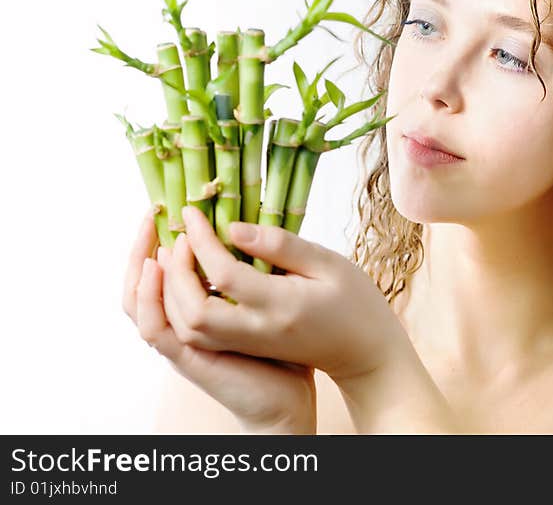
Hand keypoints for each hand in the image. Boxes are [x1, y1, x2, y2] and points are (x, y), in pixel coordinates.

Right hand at [123, 211, 316, 433]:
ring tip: (155, 233)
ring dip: (141, 266)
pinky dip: (149, 297)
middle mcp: (184, 326)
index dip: (159, 242)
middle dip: (141, 247)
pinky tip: (157, 267)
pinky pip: (155, 327)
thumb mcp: (272, 298)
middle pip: (142, 284)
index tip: (173, 208)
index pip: (164, 274)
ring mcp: (182, 343)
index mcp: (201, 311)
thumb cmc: (284, 350)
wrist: (292, 399)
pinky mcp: (188, 358)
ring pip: (140, 303)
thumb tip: (243, 229)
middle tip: (154, 212)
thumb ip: (255, 268)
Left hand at [163, 206, 410, 383]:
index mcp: (281, 305)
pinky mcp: (246, 348)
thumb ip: (282, 246)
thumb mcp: (329, 263)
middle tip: (180, 236)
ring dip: (174, 293)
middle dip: (176, 273)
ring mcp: (249, 344)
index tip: (193, 211)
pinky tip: (190, 279)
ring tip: (179, 254)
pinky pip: (200, 334)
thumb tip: (234, 229)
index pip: (223, 273)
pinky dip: (183, 307)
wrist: (365, 354)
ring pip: (190, 329)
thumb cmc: (355, 302)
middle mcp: (258, 330)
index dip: (202, 239)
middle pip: (193, 312)